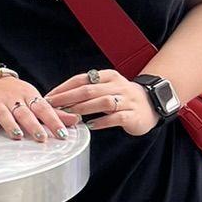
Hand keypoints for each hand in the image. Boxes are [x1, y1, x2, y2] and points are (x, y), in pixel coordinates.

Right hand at [0, 74, 76, 141]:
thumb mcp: (32, 97)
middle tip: (41, 137)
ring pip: (4, 114)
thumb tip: (75, 120)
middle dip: (33, 125)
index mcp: (28, 95)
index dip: (53, 121)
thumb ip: (52, 112)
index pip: (43, 108)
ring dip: (10, 124)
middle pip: (24, 113)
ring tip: (18, 135)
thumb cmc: (11, 91)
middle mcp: (13, 98)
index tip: (62, 133)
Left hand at [44, 69, 158, 135]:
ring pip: (103, 102)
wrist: (152, 104)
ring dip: (83, 109)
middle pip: (89, 90)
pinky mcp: (134, 115)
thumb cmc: (122, 97)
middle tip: (52, 107)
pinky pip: (117, 117)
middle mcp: (118, 86)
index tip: (48, 97)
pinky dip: (102, 121)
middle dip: (68, 98)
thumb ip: (86, 90)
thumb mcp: (105, 88)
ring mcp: (127, 100)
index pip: (82, 79)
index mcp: (108, 76)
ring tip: (69, 116)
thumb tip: (57, 98)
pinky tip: (90, 125)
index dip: (63, 88)